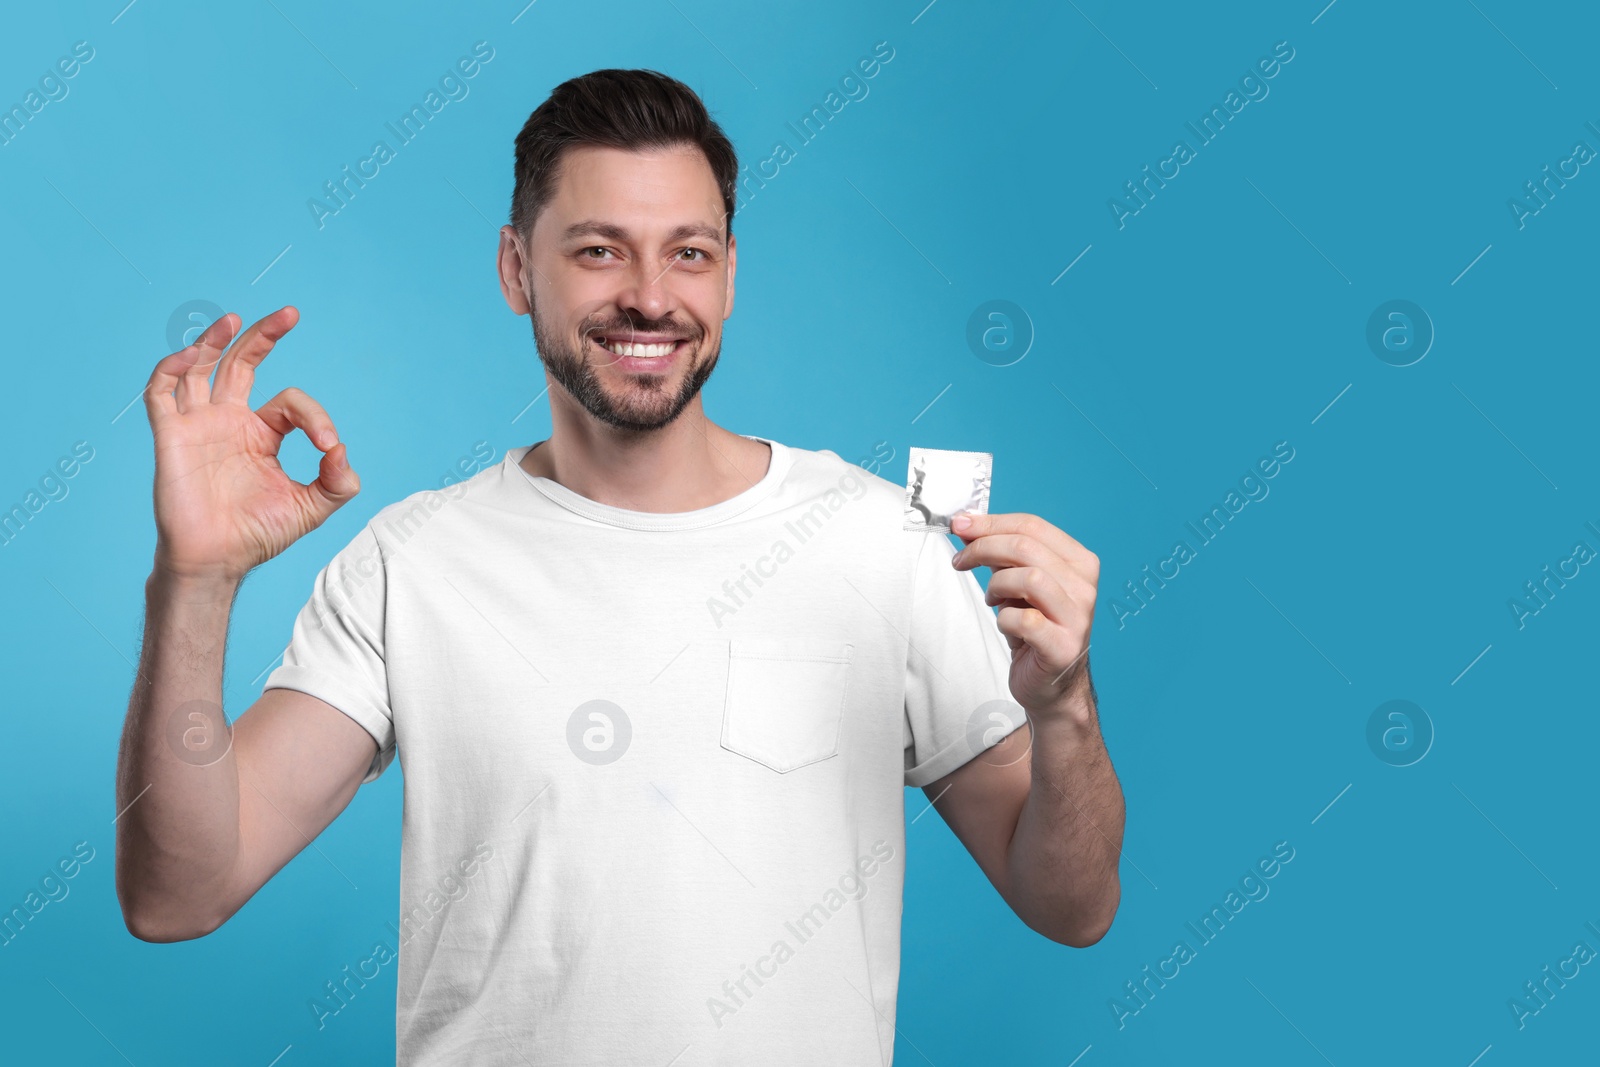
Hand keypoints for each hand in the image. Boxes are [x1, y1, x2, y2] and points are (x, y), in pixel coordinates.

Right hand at [143, 307, 358, 581]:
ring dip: (214, 341)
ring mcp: (198, 425)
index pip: (290, 402)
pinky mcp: (171, 436)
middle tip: (290, 313)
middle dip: (263, 336)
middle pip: (242, 363)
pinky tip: (193, 354)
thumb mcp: (312, 508)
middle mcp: (229, 422)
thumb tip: (341, 450)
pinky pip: (162, 392)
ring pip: (200, 369)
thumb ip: (338, 481)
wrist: (217, 561)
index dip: (314, 415)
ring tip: (234, 318)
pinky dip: (172, 369)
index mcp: (262, 434)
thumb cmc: (257, 534)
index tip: (327, 445)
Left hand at [950, 511, 1097, 722]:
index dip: (991, 522)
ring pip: (1028, 578)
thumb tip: (967, 525)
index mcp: (1079, 563)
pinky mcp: (1063, 646)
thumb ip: (1002, 554)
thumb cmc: (1035, 630)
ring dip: (997, 585)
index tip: (961, 525)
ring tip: (993, 599)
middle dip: (984, 547)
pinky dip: (1004, 619)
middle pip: (1026, 547)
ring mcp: (1077, 617)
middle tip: (961, 560)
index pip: (1033, 526)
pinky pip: (1023, 620)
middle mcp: (1084, 586)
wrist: (1052, 686)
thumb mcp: (1019, 584)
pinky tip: (1006, 626)